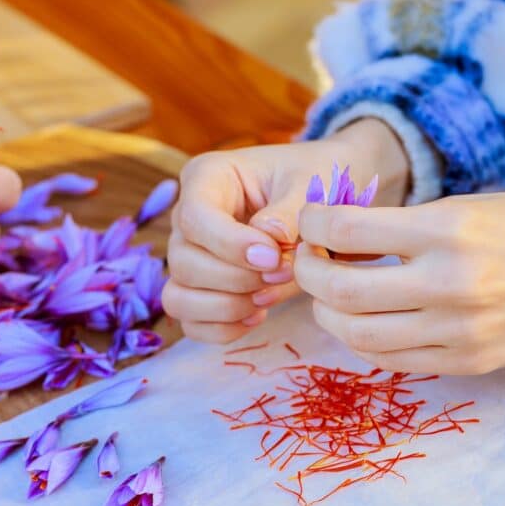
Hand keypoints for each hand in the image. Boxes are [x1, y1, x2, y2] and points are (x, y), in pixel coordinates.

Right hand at [162, 118, 409, 343]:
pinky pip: (191, 322)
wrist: (326, 200)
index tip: (275, 257)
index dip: (230, 245)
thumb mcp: (309, 184)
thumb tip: (268, 238)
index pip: (195, 217)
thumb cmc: (314, 180)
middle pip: (184, 262)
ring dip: (227, 307)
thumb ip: (289, 211)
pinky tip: (259, 314)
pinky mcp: (198, 290)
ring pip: (178, 298)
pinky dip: (224, 328)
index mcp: (206, 177)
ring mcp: (188, 257)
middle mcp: (187, 218)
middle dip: (236, 279)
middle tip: (284, 273)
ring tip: (269, 296)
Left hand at [295, 191, 504, 373]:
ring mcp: (459, 331)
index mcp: (450, 230)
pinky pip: (390, 359)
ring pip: (357, 334)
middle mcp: (451, 284)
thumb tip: (336, 234)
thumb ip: (404, 223)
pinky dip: (361, 339)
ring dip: (327, 313)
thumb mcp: (470, 204)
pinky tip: (361, 319)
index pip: (348, 231)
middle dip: (308, 273)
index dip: (313, 225)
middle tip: (307, 259)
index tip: (310, 222)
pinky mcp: (468, 363)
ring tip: (329, 293)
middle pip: (342, 291)